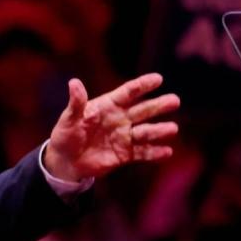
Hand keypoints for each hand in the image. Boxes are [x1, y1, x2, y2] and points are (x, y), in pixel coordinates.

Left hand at [45, 74, 179, 180]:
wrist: (65, 161)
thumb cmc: (66, 135)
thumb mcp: (68, 119)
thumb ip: (76, 103)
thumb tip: (74, 82)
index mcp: (108, 106)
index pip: (128, 93)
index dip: (142, 86)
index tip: (158, 79)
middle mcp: (120, 119)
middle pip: (143, 110)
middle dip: (158, 105)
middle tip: (175, 100)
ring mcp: (124, 137)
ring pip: (145, 132)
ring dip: (159, 130)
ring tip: (172, 128)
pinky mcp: (125, 154)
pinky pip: (142, 153)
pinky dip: (154, 153)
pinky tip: (167, 152)